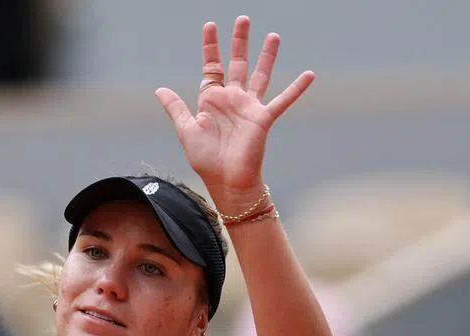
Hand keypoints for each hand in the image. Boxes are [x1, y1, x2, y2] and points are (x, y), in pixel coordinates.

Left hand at [155, 16, 313, 206]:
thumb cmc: (206, 160)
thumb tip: (160, 89)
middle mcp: (233, 100)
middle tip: (243, 19)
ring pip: (260, 75)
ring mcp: (249, 108)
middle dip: (240, 42)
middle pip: (238, 64)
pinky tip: (309, 75)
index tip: (210, 26)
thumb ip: (176, 108)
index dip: (210, 46)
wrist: (226, 182)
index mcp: (212, 100)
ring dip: (267, 56)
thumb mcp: (186, 130)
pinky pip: (283, 100)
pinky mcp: (263, 119)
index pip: (212, 67)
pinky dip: (296, 88)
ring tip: (273, 35)